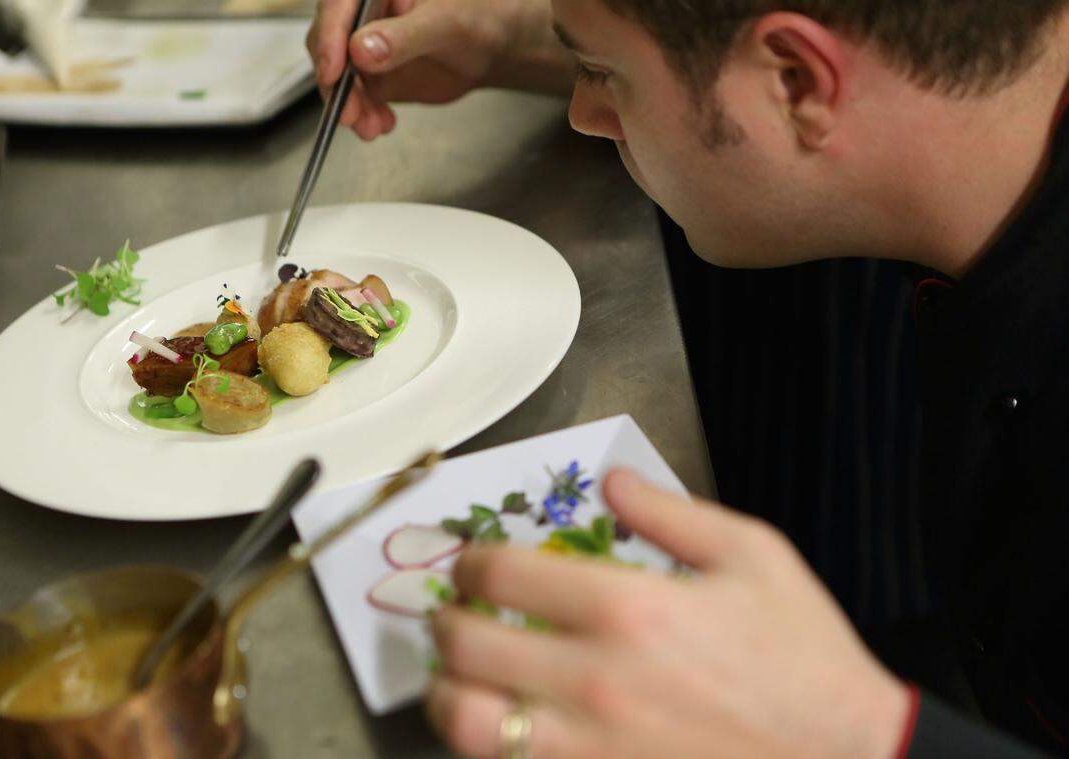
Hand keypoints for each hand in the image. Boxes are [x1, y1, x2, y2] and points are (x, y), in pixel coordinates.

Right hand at [306, 0, 570, 140]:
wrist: (494, 45)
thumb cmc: (479, 17)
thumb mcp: (447, 23)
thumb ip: (405, 36)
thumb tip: (362, 51)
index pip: (338, 5)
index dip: (329, 38)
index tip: (332, 72)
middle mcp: (363, 12)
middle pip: (329, 42)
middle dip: (336, 82)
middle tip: (348, 113)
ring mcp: (364, 43)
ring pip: (337, 74)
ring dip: (348, 105)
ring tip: (370, 127)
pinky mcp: (370, 73)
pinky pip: (354, 95)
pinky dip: (363, 114)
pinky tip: (380, 124)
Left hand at [426, 469, 909, 758]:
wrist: (847, 756)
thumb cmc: (802, 655)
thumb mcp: (753, 556)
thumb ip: (670, 512)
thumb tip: (612, 483)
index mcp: (629, 608)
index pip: (503, 572)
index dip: (472, 560)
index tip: (475, 561)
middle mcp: (595, 679)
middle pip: (467, 644)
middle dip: (445, 621)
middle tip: (452, 613)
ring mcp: (591, 747)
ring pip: (468, 723)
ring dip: (446, 692)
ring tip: (455, 676)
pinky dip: (490, 744)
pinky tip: (503, 723)